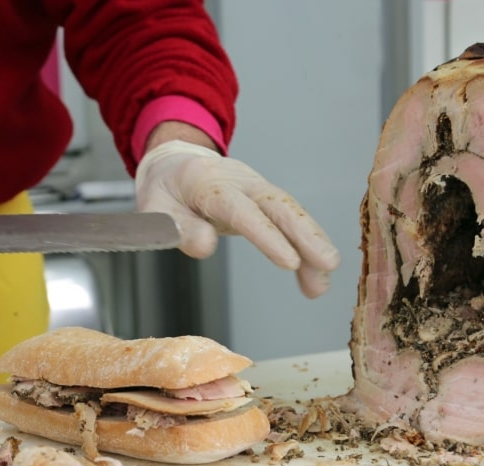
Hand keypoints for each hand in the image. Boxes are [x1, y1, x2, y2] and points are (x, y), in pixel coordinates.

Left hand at [135, 139, 340, 297]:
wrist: (177, 163)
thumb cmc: (165, 190)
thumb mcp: (155, 209)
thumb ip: (176, 228)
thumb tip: (205, 245)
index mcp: (210, 184)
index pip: (242, 210)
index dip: (267, 236)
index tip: (290, 263)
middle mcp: (242, 183)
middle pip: (279, 205)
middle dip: (307, 235)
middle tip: (329, 264)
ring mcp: (258, 190)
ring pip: (292, 213)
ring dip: (313, 245)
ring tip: (324, 283)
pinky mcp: (267, 202)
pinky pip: (290, 223)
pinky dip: (306, 250)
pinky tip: (315, 278)